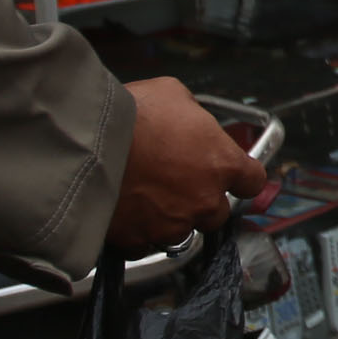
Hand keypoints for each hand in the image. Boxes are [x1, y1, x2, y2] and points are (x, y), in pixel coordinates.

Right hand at [106, 75, 267, 251]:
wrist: (85, 143)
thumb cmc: (130, 114)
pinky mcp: (138, 241)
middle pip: (217, 213)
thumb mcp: (172, 93)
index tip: (234, 175)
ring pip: (181, 231)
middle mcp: (203, 200)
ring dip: (169, 217)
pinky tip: (125, 211)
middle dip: (201, 199)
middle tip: (177, 182)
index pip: (252, 181)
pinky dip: (138, 232)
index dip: (242, 177)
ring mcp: (172, 225)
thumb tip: (189, 118)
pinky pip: (145, 244)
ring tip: (144, 194)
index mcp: (221, 163)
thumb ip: (192, 114)